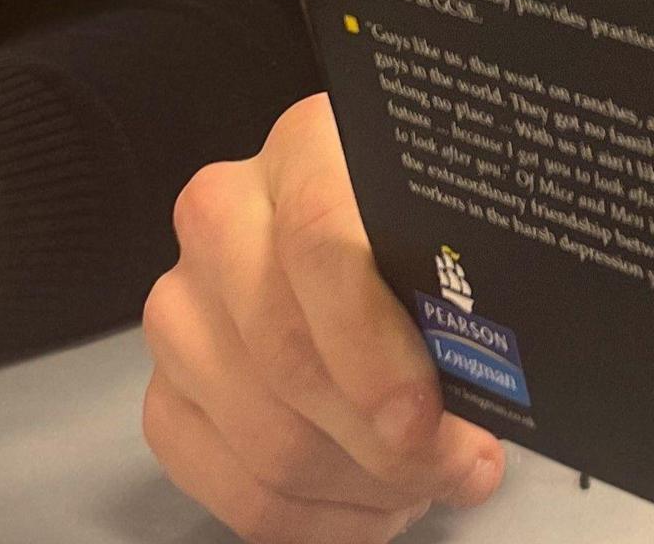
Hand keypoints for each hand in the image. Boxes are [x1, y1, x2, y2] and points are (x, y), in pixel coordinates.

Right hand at [144, 93, 504, 543]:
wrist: (360, 248)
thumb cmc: (431, 243)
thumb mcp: (460, 236)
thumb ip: (469, 291)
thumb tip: (489, 394)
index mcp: (306, 146)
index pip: (321, 241)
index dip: (373, 345)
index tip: (425, 416)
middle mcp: (223, 214)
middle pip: (288, 352)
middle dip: (387, 440)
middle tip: (463, 465)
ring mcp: (182, 304)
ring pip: (263, 432)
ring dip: (361, 484)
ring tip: (430, 482)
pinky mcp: (163, 389)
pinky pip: (226, 483)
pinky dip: (312, 519)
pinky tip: (374, 509)